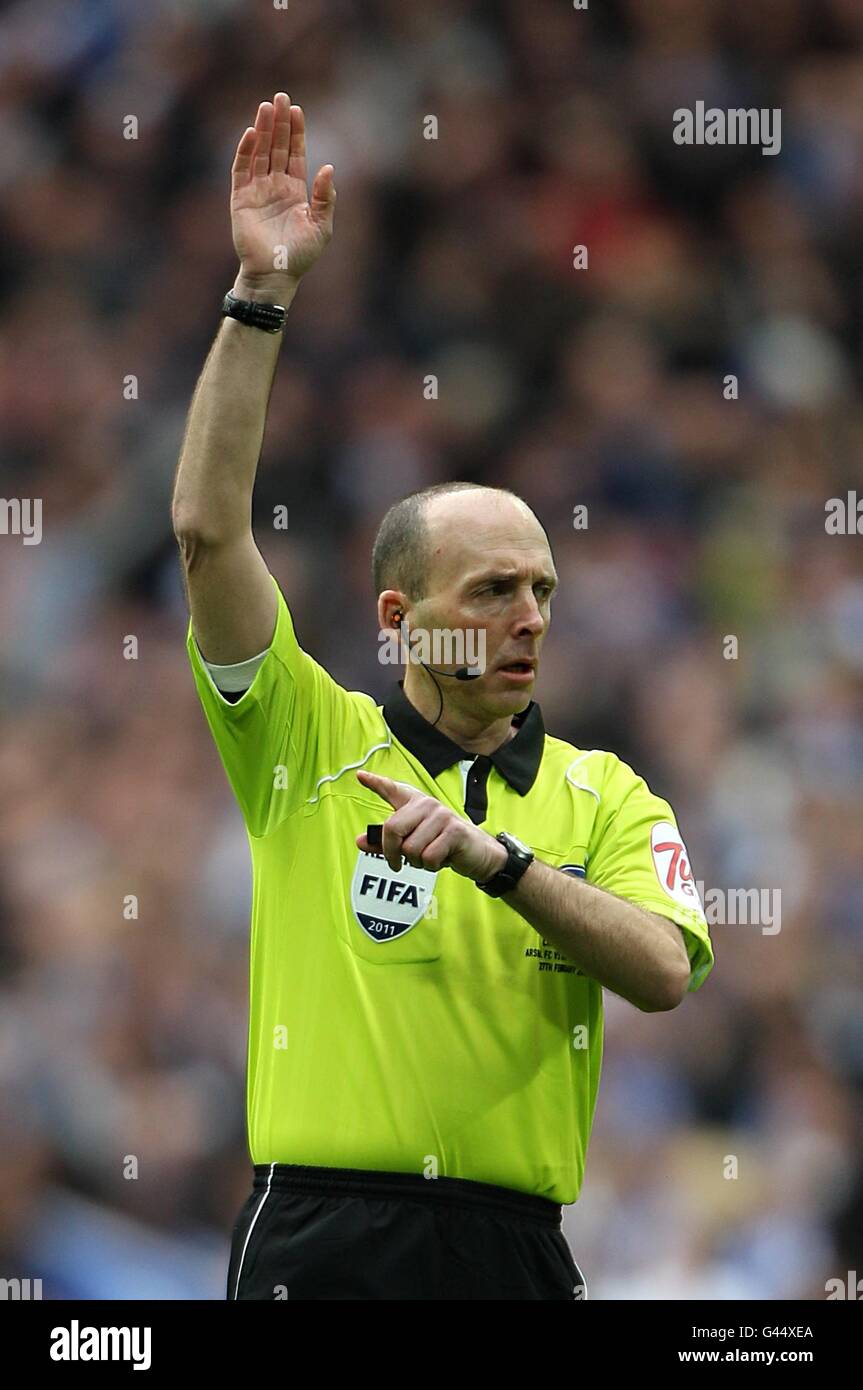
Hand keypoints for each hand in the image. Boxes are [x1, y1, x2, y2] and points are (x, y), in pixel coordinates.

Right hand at [230, 92, 335, 291]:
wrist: (275, 275)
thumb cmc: (300, 255)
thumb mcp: (322, 226)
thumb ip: (326, 197)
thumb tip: (329, 167)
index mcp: (295, 191)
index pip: (294, 154)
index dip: (296, 133)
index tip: (297, 110)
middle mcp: (275, 186)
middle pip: (276, 147)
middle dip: (279, 123)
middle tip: (280, 97)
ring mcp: (257, 191)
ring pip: (259, 153)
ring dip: (262, 130)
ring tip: (266, 106)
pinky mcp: (240, 199)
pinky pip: (241, 170)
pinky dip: (245, 151)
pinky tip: (250, 133)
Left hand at [355, 769, 507, 881]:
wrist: (477, 854)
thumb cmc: (442, 846)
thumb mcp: (412, 844)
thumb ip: (385, 843)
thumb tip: (360, 841)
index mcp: (415, 804)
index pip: (392, 790)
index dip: (375, 783)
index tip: (360, 776)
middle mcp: (426, 804)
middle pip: (392, 829)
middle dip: (391, 853)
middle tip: (397, 863)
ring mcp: (441, 815)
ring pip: (410, 848)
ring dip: (417, 862)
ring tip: (430, 856)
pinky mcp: (454, 830)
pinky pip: (428, 857)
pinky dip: (432, 866)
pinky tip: (442, 858)